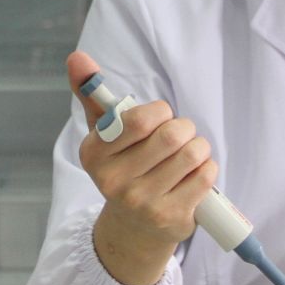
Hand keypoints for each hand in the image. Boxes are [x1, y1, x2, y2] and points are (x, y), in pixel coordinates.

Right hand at [67, 52, 217, 284]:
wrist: (134, 227)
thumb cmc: (123, 167)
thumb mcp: (103, 134)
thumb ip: (92, 94)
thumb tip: (77, 57)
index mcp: (94, 154)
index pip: (140, 119)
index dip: (160, 113)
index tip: (159, 119)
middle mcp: (113, 182)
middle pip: (171, 135)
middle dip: (183, 128)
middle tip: (177, 137)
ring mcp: (143, 203)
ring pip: (193, 153)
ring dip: (198, 147)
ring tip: (187, 155)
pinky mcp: (171, 218)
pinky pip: (205, 175)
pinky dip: (207, 167)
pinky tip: (194, 175)